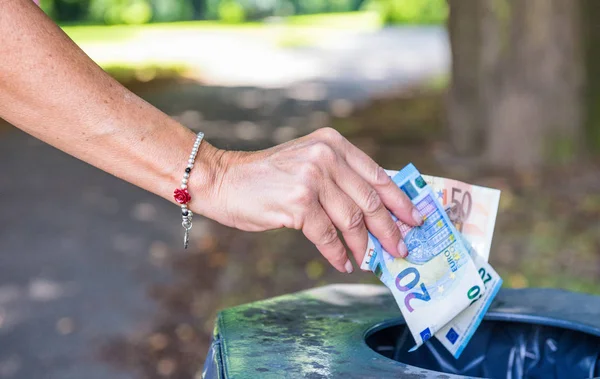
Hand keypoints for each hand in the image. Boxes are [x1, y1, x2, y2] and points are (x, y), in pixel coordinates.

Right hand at [197, 128, 422, 272]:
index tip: (414, 220)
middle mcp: (326, 157)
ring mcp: (312, 179)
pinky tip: (343, 262)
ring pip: (351, 220)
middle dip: (388, 230)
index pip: (377, 175)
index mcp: (333, 144)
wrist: (223, 180)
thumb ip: (339, 177)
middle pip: (369, 201)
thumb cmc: (267, 177)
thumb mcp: (307, 162)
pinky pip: (328, 235)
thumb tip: (376, 211)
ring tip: (369, 261)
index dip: (399, 201)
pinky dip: (337, 253)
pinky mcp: (298, 203)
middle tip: (400, 249)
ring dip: (363, 246)